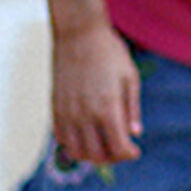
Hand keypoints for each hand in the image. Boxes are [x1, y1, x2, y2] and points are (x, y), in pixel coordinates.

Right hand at [49, 25, 142, 166]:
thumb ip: (132, 109)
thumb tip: (135, 134)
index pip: (118, 148)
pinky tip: (86, 136)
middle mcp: (85, 114)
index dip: (129, 154)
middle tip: (121, 149)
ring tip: (104, 146)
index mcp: (107, 107)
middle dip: (112, 158)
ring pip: (77, 151)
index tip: (135, 150)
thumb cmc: (109, 51)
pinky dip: (74, 145)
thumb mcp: (130, 77)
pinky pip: (62, 138)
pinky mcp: (55, 107)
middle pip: (97, 155)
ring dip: (92, 156)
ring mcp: (67, 112)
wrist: (78, 32)